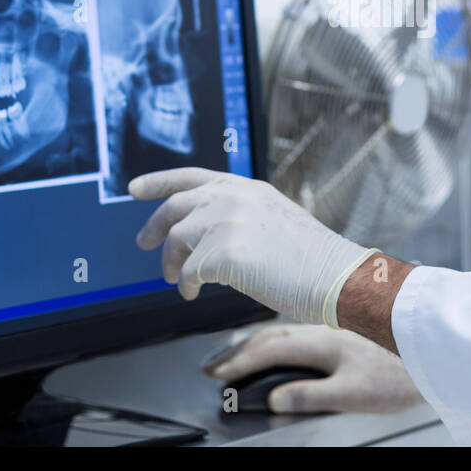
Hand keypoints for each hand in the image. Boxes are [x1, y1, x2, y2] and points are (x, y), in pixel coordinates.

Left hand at [130, 168, 377, 326]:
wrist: (336, 276)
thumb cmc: (312, 259)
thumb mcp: (274, 218)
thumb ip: (240, 215)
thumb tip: (202, 233)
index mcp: (247, 188)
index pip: (192, 176)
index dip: (159, 181)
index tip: (134, 189)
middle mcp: (233, 198)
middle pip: (175, 207)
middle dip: (154, 227)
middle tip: (144, 243)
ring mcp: (227, 222)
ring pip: (177, 239)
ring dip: (172, 262)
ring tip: (177, 280)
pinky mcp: (223, 253)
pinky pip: (189, 271)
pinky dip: (186, 285)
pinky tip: (193, 293)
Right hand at [204, 323, 425, 414]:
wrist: (432, 344)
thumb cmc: (399, 372)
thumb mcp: (354, 393)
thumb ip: (311, 395)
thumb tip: (273, 399)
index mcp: (321, 341)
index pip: (269, 351)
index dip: (239, 364)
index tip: (216, 376)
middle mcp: (322, 327)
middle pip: (269, 337)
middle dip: (237, 351)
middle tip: (212, 367)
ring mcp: (331, 326)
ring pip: (281, 330)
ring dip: (253, 343)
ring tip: (232, 355)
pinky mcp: (341, 328)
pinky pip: (295, 328)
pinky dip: (274, 337)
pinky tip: (274, 343)